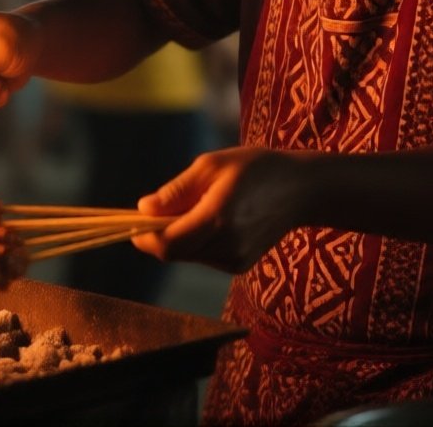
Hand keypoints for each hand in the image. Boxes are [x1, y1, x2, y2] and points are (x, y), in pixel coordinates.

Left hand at [132, 147, 309, 271]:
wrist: (300, 189)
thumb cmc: (254, 167)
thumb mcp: (211, 165)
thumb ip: (176, 191)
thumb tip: (142, 210)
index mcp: (218, 218)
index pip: (167, 244)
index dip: (143, 236)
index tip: (132, 221)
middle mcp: (227, 245)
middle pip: (173, 252)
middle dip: (158, 234)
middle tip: (160, 208)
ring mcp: (236, 260)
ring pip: (187, 255)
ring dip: (178, 236)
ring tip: (198, 205)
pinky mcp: (240, 265)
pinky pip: (203, 256)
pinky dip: (197, 241)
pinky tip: (214, 219)